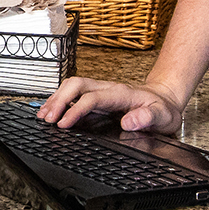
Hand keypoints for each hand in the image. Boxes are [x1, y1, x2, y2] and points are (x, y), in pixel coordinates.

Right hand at [37, 74, 183, 134]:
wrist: (165, 98)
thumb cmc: (163, 109)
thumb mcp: (163, 116)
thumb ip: (148, 118)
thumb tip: (128, 122)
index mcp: (121, 93)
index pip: (92, 98)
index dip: (75, 110)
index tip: (64, 124)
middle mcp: (108, 88)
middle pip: (77, 85)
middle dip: (59, 100)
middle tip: (47, 118)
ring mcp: (102, 90)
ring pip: (73, 87)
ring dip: (56, 99)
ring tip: (43, 115)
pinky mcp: (98, 96)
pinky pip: (75, 93)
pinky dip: (61, 100)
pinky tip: (53, 110)